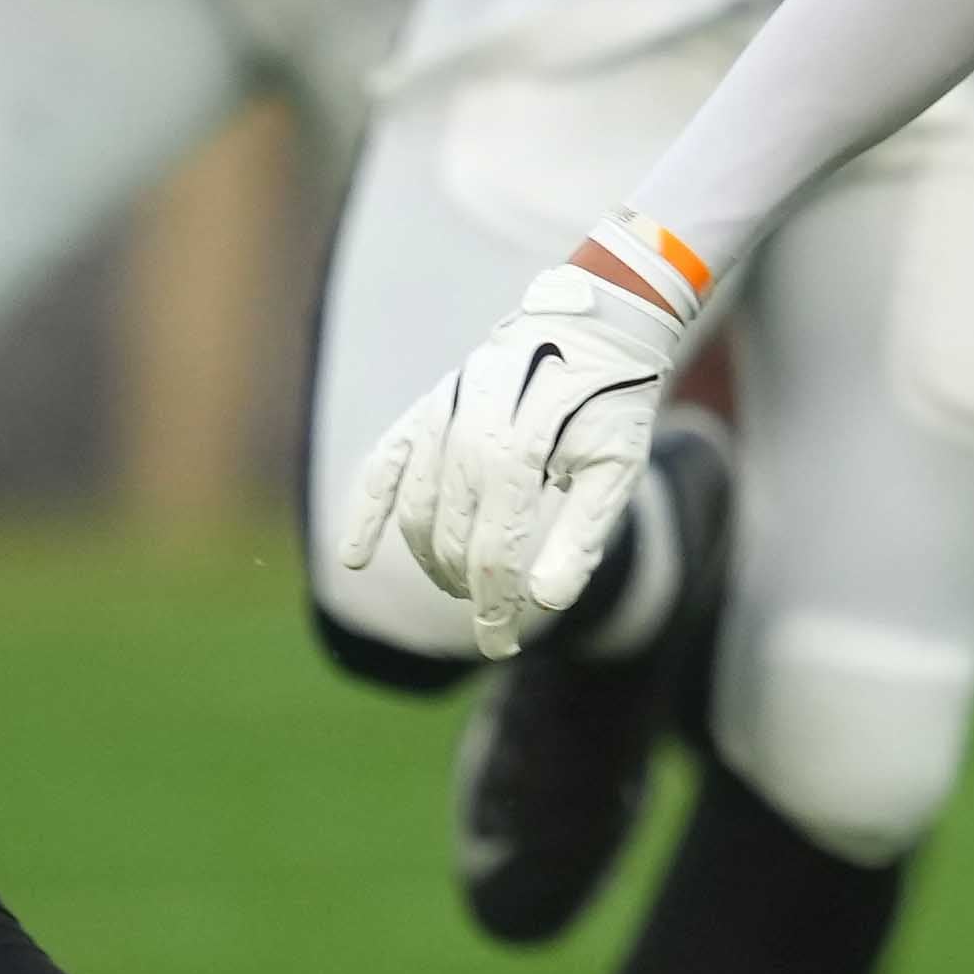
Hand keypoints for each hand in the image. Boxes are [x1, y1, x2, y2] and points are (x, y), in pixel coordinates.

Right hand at [341, 247, 691, 659]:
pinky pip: (381, 467)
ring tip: (464, 589)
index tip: (503, 647)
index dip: (496, 607)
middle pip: (453, 537)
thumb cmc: (611, 405)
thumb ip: (583, 534)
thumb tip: (544, 603)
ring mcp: (440, 415)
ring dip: (432, 562)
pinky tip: (356, 560)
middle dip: (471, 590)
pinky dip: (365, 514)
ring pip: (417, 512)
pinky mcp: (422, 410)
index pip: (496, 549)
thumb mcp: (617, 468)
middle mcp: (470, 428)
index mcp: (523, 445)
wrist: (592, 326)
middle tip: (497, 619)